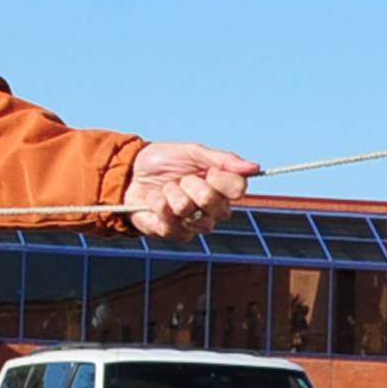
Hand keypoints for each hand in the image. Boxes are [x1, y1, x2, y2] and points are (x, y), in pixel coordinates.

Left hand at [122, 142, 260, 245]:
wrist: (131, 172)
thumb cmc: (165, 161)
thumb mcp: (193, 152)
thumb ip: (223, 160)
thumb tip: (255, 167)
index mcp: (222, 189)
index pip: (239, 189)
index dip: (221, 179)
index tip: (207, 170)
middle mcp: (213, 211)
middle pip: (213, 202)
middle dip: (191, 184)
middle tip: (181, 178)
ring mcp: (194, 225)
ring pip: (189, 212)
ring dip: (171, 193)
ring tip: (165, 188)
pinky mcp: (174, 234)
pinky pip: (170, 222)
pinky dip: (158, 205)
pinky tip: (154, 200)